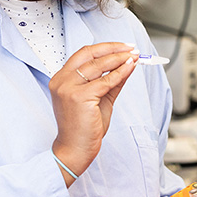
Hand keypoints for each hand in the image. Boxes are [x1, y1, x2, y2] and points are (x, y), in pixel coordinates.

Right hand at [49, 41, 138, 183]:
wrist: (75, 149)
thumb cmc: (84, 127)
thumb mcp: (101, 98)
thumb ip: (112, 81)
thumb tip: (127, 64)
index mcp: (62, 78)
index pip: (84, 54)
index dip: (105, 48)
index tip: (123, 46)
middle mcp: (61, 80)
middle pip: (90, 55)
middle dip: (114, 49)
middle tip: (132, 48)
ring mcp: (68, 88)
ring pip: (98, 65)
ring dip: (119, 59)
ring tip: (134, 57)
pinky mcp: (79, 97)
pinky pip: (105, 81)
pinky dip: (120, 73)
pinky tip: (129, 68)